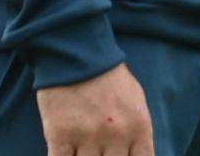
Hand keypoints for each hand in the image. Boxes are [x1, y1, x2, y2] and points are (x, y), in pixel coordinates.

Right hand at [36, 62, 153, 154]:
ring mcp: (88, 137)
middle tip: (100, 153)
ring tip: (85, 152)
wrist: (78, 53)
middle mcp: (116, 135)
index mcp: (139, 126)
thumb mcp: (136, 101)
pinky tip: (67, 155)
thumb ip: (138, 132)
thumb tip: (136, 155)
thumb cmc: (109, 78)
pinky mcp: (60, 136)